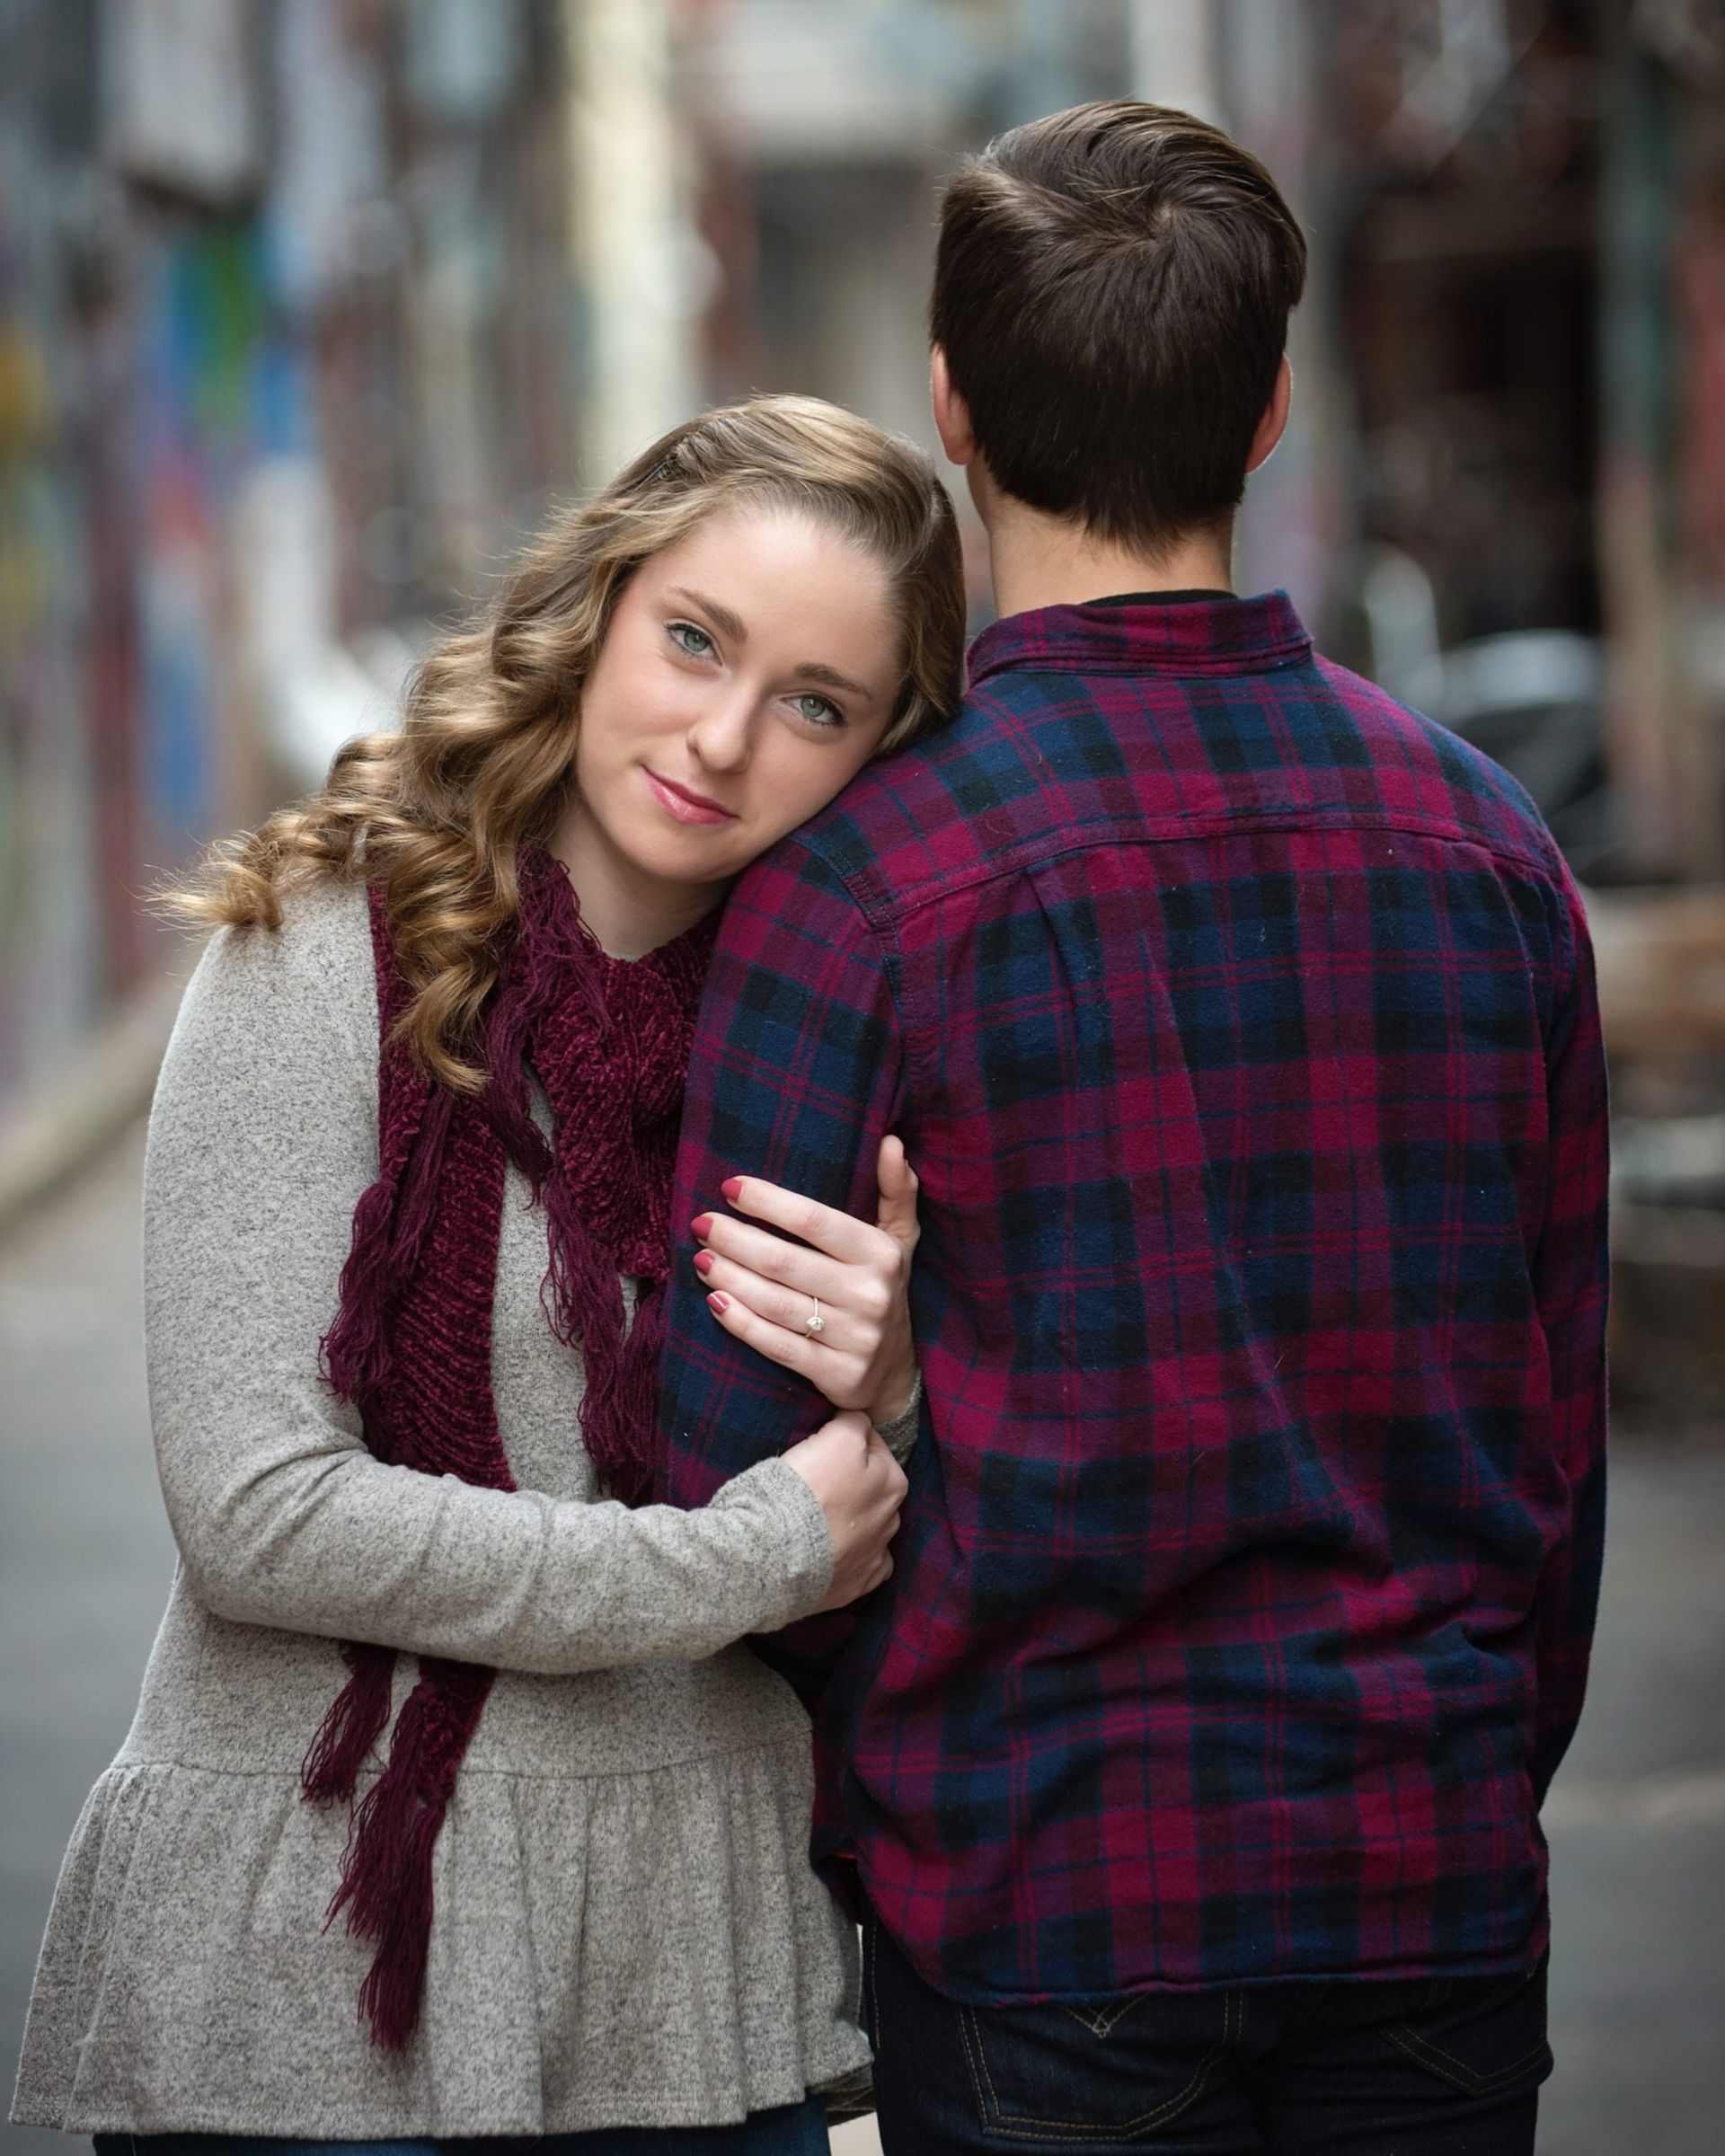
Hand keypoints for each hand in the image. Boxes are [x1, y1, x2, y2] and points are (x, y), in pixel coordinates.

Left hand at [692, 1137, 920, 1424]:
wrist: (895, 1374)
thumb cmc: (884, 1290)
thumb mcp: (899, 1240)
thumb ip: (896, 1190)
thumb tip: (891, 1141)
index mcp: (881, 1254)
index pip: (815, 1220)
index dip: (767, 1202)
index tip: (728, 1188)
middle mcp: (871, 1295)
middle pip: (785, 1261)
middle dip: (735, 1239)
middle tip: (701, 1224)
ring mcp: (854, 1338)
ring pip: (776, 1303)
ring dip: (729, 1276)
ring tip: (700, 1258)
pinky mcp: (836, 1375)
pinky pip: (777, 1346)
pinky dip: (740, 1323)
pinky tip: (714, 1301)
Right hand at [780, 1410, 907, 1610]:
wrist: (776, 1554)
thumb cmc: (808, 1489)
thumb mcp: (837, 1436)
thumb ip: (856, 1422)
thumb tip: (860, 1423)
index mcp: (894, 1482)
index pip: (872, 1446)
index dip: (844, 1443)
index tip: (820, 1449)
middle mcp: (893, 1520)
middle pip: (871, 1489)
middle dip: (851, 1483)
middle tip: (814, 1483)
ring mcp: (876, 1556)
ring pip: (867, 1527)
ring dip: (850, 1522)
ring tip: (815, 1521)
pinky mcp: (857, 1585)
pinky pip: (861, 1565)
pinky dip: (849, 1558)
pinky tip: (830, 1552)